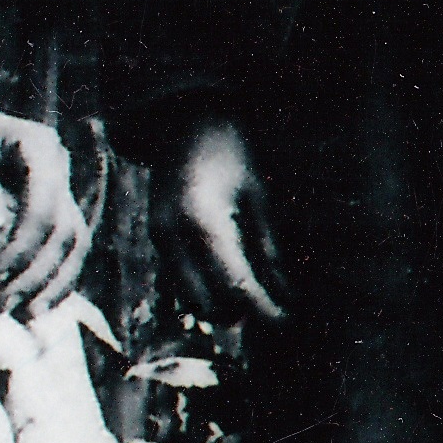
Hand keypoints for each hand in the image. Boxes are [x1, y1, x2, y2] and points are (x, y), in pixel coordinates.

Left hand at [0, 102, 92, 315]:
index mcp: (40, 146)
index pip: (44, 208)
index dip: (22, 248)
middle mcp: (58, 167)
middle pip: (64, 230)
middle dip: (37, 273)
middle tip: (3, 305)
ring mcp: (60, 188)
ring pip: (75, 242)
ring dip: (53, 282)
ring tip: (25, 316)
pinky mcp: (52, 208)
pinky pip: (67, 247)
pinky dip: (56, 277)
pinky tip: (37, 305)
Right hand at [156, 118, 283, 323]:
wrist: (181, 120)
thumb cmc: (229, 150)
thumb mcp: (257, 196)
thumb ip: (267, 249)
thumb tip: (285, 295)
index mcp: (204, 223)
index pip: (235, 285)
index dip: (263, 310)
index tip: (287, 323)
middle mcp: (173, 237)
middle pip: (207, 303)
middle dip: (240, 312)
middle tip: (271, 304)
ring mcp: (159, 240)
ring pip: (188, 298)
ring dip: (219, 304)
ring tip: (252, 290)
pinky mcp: (155, 239)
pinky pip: (178, 281)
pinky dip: (204, 289)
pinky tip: (228, 275)